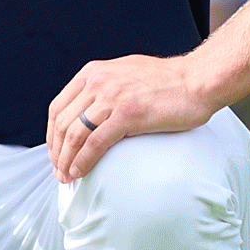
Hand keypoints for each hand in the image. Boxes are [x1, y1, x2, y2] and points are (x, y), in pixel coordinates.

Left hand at [45, 54, 217, 182]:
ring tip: (67, 177)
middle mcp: (98, 82)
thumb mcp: (124, 74)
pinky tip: (80, 172)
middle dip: (57, 152)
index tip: (56, 153)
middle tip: (59, 171)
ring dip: (66, 160)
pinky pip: (95, 143)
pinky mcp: (128, 115)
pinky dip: (83, 161)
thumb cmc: (167, 82)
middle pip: (63, 123)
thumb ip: (103, 87)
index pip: (58, 107)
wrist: (198, 81)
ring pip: (75, 134)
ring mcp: (112, 98)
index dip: (52, 135)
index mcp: (93, 72)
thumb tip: (89, 110)